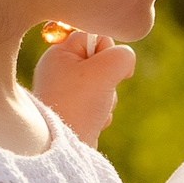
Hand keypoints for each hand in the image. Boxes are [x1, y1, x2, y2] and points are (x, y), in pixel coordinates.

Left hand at [31, 29, 136, 144]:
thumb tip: (125, 62)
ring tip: (94, 110)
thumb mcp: (105, 71)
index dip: (107, 50)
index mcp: (58, 53)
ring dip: (107, 98)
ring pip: (103, 83)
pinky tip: (92, 121)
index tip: (104, 68)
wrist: (59, 147)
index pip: (93, 35)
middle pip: (101, 60)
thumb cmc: (78, 105)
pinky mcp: (73, 108)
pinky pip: (98, 102)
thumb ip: (122, 55)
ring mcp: (66, 90)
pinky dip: (101, 112)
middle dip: (108, 78)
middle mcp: (59, 69)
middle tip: (97, 92)